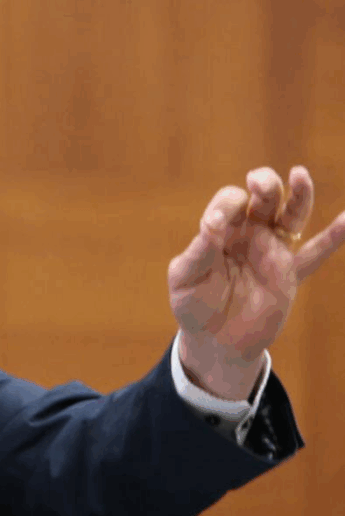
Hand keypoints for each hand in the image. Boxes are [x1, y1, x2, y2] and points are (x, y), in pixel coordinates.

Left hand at [168, 166, 344, 399]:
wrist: (215, 341)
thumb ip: (197, 252)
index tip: (214, 224)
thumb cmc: (192, 305)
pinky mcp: (289, 274)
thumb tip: (211, 223)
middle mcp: (249, 233)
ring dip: (299, 195)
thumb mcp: (184, 279)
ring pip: (291, 215)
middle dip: (264, 184)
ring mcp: (272, 251)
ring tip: (299, 174)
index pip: (229, 202)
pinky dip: (334, 237)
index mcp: (221, 229)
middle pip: (263, 197)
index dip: (225, 206)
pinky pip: (315, 253)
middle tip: (258, 184)